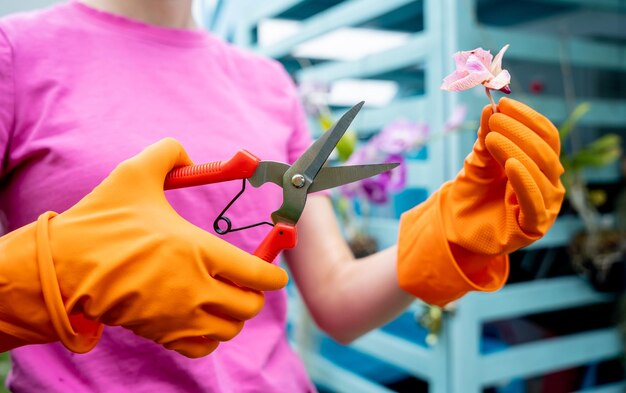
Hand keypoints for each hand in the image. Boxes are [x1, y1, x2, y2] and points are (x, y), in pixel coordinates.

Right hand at [0, 138, 287, 357]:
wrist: (60, 268)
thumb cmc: (100, 223)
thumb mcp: (134, 174)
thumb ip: (169, 154)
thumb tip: (190, 154)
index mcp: (198, 251)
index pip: (258, 274)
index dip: (274, 272)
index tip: (275, 270)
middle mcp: (195, 290)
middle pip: (250, 306)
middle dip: (255, 293)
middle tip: (246, 280)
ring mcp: (179, 317)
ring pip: (230, 330)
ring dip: (234, 316)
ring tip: (225, 298)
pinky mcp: (161, 334)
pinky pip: (204, 348)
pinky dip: (211, 337)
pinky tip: (203, 317)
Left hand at [397, 98, 563, 305]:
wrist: (456, 227)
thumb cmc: (472, 192)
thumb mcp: (479, 160)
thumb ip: (487, 137)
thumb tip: (490, 108)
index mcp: (541, 164)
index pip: (546, 135)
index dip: (527, 117)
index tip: (504, 103)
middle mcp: (549, 183)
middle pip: (544, 151)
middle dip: (518, 131)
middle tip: (496, 119)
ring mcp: (545, 205)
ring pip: (540, 171)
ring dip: (516, 150)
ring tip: (492, 138)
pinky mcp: (534, 226)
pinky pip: (534, 201)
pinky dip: (524, 180)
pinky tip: (510, 164)